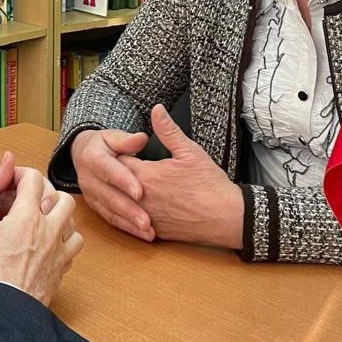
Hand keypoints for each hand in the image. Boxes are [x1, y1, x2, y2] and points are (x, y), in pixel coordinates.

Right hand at [0, 161, 82, 306]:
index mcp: (28, 217)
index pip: (34, 179)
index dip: (22, 173)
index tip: (12, 179)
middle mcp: (49, 232)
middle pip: (63, 198)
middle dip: (48, 192)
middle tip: (30, 199)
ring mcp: (58, 254)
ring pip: (73, 225)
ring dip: (61, 217)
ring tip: (43, 221)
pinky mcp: (59, 274)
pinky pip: (72, 250)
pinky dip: (64, 242)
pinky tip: (49, 247)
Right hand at [72, 127, 154, 241]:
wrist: (83, 153)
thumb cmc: (104, 144)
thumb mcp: (112, 136)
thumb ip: (127, 139)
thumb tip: (142, 138)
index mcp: (91, 158)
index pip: (109, 170)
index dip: (124, 181)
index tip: (140, 192)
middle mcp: (87, 179)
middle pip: (109, 196)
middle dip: (129, 210)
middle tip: (147, 221)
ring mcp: (90, 195)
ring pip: (110, 211)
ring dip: (129, 224)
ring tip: (148, 232)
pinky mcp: (95, 206)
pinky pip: (110, 219)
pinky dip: (127, 228)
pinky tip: (143, 234)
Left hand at [121, 104, 242, 248]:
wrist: (226, 217)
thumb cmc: (210, 184)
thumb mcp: (190, 151)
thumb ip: (168, 130)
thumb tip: (156, 110)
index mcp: (146, 176)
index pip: (117, 161)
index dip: (118, 153)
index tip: (120, 149)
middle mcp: (141, 199)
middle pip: (115, 185)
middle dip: (115, 175)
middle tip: (116, 167)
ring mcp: (147, 217)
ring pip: (122, 205)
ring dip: (121, 195)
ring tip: (124, 187)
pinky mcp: (155, 231)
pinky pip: (134, 222)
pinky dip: (132, 214)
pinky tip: (135, 207)